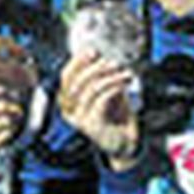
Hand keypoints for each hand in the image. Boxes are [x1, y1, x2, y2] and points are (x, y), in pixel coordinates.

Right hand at [57, 52, 139, 168]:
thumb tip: (92, 51)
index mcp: (67, 100)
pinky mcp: (91, 125)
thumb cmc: (115, 113)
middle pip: (77, 81)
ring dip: (111, 77)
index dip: (78, 61)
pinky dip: (114, 87)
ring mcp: (78, 118)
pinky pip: (101, 99)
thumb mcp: (105, 89)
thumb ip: (97, 74)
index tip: (94, 51)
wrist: (125, 141)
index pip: (66, 76)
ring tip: (126, 74)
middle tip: (116, 64)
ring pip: (91, 88)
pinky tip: (125, 84)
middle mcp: (68, 110)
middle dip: (98, 68)